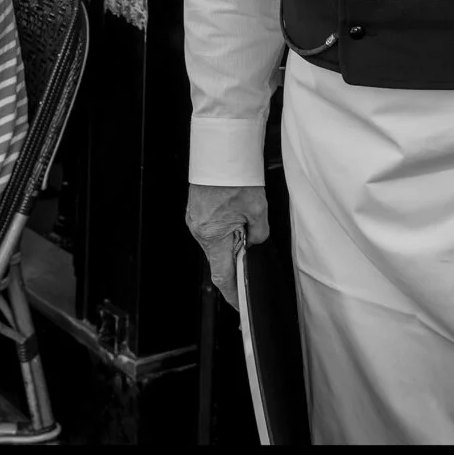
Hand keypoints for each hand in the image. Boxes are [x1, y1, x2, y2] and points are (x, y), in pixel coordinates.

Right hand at [186, 183, 268, 308]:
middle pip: (219, 259)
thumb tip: (255, 243)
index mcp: (212, 235)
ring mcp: (195, 220)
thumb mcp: (257, 210)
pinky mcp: (197, 210)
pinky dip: (225, 229)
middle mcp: (199, 230)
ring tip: (247, 224)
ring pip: (216, 242)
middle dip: (236, 261)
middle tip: (253, 253)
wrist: (221, 149)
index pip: (222, 277)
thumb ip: (258, 234)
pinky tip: (236, 216)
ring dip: (232, 242)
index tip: (241, 305)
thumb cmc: (236, 175)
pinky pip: (212, 228)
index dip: (233, 294)